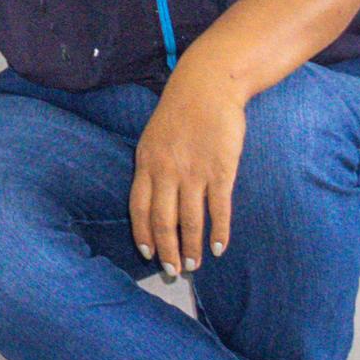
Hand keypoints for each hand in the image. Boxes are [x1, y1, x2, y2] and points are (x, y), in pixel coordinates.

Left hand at [128, 77, 246, 274]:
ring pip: (189, 220)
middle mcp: (166, 171)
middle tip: (172, 272)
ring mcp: (193, 172)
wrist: (207, 87)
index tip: (148, 254)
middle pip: (162, 220)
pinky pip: (218, 208)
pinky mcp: (221, 171)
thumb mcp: (153, 138)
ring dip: (190, 247)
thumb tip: (152, 196)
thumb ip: (151, 167)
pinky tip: (218, 247)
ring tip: (193, 266)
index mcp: (146, 163)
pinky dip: (218, 231)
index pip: (139, 208)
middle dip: (166, 250)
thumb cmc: (180, 113)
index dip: (143, 234)